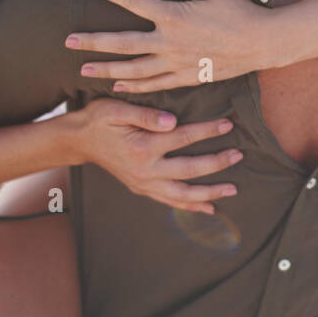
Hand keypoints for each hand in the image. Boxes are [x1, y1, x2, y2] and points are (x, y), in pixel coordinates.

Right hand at [56, 97, 241, 214]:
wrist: (79, 140)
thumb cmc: (100, 119)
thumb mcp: (117, 109)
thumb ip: (146, 115)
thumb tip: (173, 122)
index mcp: (142, 147)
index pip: (183, 138)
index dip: (207, 130)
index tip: (228, 123)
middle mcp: (145, 171)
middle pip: (189, 169)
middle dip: (217, 163)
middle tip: (239, 155)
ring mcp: (144, 184)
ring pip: (183, 193)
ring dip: (209, 192)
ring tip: (233, 189)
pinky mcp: (142, 189)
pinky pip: (170, 201)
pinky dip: (190, 206)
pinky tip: (209, 207)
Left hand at [66, 0, 281, 92]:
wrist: (262, 42)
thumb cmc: (238, 11)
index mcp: (173, 16)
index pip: (132, 0)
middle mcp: (169, 42)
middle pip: (122, 43)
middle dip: (93, 42)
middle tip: (68, 42)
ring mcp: (176, 63)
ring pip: (133, 69)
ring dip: (107, 70)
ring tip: (84, 71)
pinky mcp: (187, 77)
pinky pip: (154, 84)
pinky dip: (135, 86)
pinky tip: (119, 85)